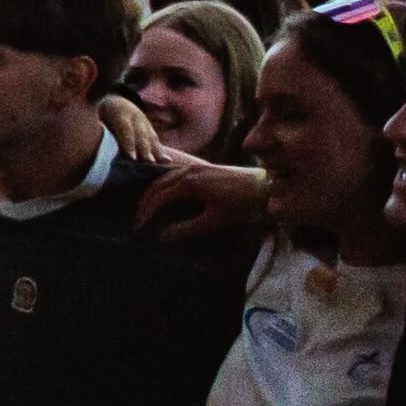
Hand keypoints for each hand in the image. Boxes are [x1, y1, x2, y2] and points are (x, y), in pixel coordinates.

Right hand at [137, 159, 269, 246]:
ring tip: (148, 207)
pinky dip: (165, 185)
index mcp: (189, 184)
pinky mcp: (203, 168)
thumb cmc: (242, 205)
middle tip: (139, 219)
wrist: (267, 187)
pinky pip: (175, 174)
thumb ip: (187, 228)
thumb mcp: (214, 220)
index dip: (146, 213)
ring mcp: (195, 167)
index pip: (158, 198)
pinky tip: (166, 194)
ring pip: (165, 178)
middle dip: (145, 202)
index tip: (139, 227)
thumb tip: (164, 237)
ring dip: (154, 192)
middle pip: (157, 185)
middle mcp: (188, 172)